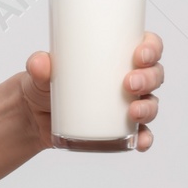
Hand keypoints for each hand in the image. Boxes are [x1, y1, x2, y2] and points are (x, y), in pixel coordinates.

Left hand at [17, 31, 163, 151]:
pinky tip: (140, 141)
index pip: (147, 45)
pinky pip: (141, 133)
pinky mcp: (120, 127)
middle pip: (154, 74)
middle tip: (129, 83)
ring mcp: (127, 103)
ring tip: (133, 112)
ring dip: (148, 107)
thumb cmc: (46, 83)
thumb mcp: (40, 71)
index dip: (151, 48)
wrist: (34, 115)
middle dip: (148, 78)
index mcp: (117, 55)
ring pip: (150, 102)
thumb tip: (40, 63)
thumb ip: (39, 65)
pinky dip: (144, 138)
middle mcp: (128, 78)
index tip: (139, 54)